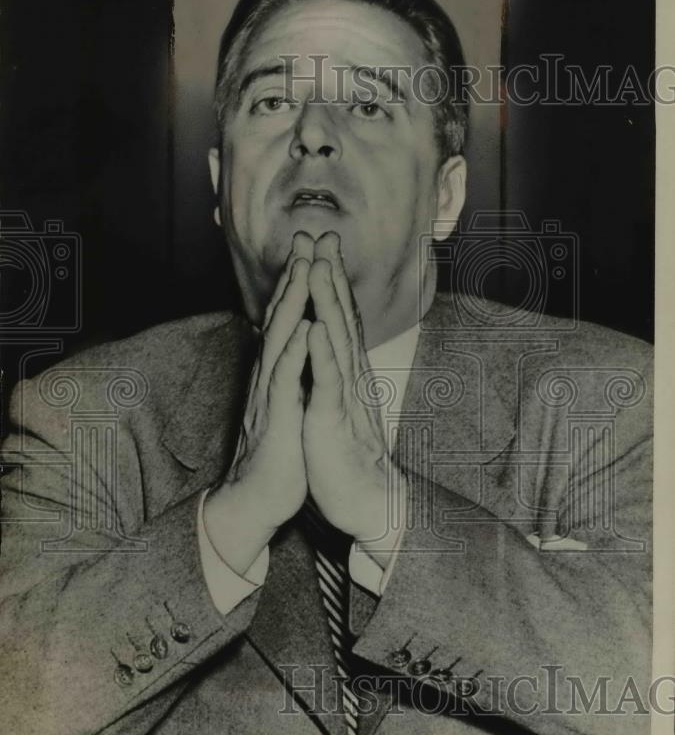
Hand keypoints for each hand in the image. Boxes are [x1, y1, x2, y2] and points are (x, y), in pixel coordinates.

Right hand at [203, 233, 313, 572]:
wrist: (255, 501)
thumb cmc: (277, 454)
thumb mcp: (287, 407)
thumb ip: (290, 377)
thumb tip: (298, 349)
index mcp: (277, 375)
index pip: (288, 321)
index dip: (299, 284)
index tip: (313, 249)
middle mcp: (269, 378)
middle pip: (281, 319)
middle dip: (294, 276)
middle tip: (305, 237)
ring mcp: (269, 397)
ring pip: (280, 341)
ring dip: (292, 304)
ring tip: (304, 267)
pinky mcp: (275, 421)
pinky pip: (284, 383)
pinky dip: (294, 354)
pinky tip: (303, 330)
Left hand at [302, 232, 407, 561]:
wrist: (368, 500)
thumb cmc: (348, 455)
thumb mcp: (338, 406)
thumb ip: (334, 376)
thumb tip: (327, 348)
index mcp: (346, 373)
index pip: (338, 320)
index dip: (330, 282)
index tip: (321, 246)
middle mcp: (349, 376)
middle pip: (339, 317)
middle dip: (329, 274)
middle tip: (322, 234)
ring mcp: (344, 395)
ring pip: (335, 340)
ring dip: (328, 300)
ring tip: (320, 264)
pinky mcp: (334, 418)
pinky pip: (328, 382)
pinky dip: (322, 353)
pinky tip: (316, 327)